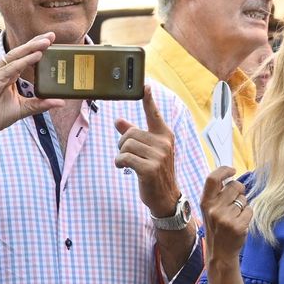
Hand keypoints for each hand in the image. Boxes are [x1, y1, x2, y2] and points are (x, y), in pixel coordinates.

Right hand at [0, 34, 59, 141]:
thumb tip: (60, 102)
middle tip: (52, 35)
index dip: (36, 49)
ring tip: (46, 42)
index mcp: (8, 75)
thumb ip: (40, 104)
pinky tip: (36, 55)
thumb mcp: (23, 109)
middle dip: (36, 42)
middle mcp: (1, 71)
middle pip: (20, 52)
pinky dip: (24, 61)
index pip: (23, 58)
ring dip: (32, 48)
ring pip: (16, 56)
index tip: (51, 42)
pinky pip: (11, 67)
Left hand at [114, 85, 181, 217]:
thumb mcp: (147, 152)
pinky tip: (124, 168)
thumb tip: (118, 120)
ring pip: (126, 145)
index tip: (145, 86)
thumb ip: (134, 135)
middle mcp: (164, 143)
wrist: (166, 198)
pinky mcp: (150, 169)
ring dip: (121, 155)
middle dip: (123, 144)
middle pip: (130, 134)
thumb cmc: (155, 173)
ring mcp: (159, 156)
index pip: (154, 115)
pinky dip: (120, 163)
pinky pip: (124, 158)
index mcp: (164, 136)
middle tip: (128, 156)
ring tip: (127, 163)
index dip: (148, 100)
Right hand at [200, 166, 252, 259]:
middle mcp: (214, 209)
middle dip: (240, 190)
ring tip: (235, 217)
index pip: (213, 178)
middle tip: (236, 201)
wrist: (220, 254)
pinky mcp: (238, 226)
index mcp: (205, 202)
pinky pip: (249, 210)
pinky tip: (240, 224)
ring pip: (244, 199)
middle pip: (234, 186)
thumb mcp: (209, 210)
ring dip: (243, 205)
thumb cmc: (217, 229)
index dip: (224, 170)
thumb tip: (229, 176)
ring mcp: (226, 218)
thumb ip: (216, 194)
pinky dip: (248, 215)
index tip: (232, 170)